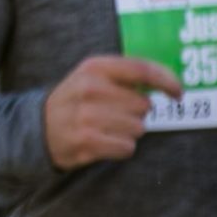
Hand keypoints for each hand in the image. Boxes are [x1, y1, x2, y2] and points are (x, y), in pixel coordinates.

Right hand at [42, 55, 179, 169]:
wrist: (38, 127)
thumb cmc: (77, 100)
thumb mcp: (93, 76)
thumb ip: (128, 74)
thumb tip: (171, 82)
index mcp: (94, 67)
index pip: (142, 70)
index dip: (167, 81)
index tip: (178, 93)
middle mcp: (90, 88)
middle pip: (144, 106)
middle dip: (136, 113)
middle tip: (114, 114)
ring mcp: (87, 116)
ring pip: (138, 128)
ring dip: (128, 132)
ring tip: (105, 128)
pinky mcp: (87, 141)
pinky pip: (128, 147)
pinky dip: (120, 148)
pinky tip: (103, 142)